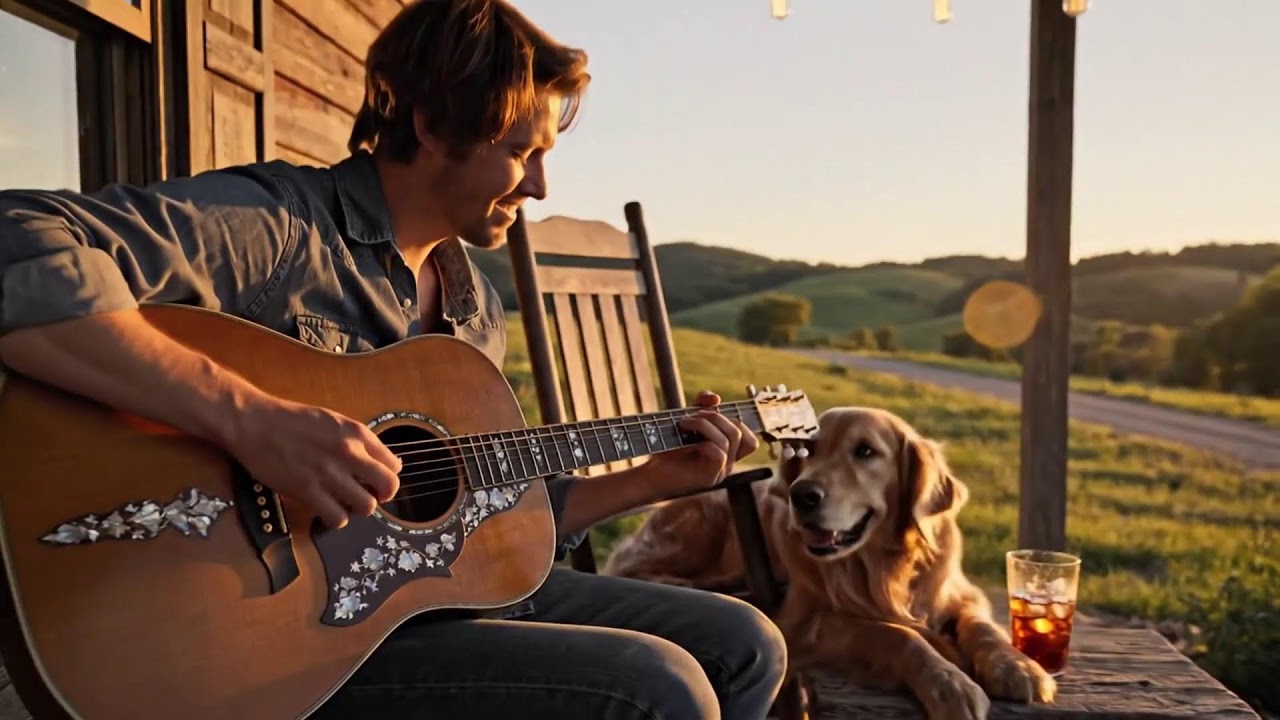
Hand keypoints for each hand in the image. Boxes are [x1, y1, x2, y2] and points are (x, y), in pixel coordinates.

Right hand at [227, 394, 402, 529]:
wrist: (254, 423)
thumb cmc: (291, 420)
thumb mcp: (333, 421)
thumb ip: (357, 440)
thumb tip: (381, 461)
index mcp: (357, 433)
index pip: (394, 465)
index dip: (386, 477)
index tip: (375, 481)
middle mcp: (348, 453)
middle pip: (388, 487)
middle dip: (381, 496)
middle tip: (367, 496)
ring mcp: (328, 473)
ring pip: (366, 506)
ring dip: (358, 509)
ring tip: (344, 503)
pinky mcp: (307, 491)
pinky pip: (337, 517)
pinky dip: (336, 519)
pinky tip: (327, 511)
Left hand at [645, 390, 758, 493]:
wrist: (650, 473)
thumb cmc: (667, 449)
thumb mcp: (687, 421)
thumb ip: (701, 407)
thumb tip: (716, 398)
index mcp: (726, 452)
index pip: (749, 439)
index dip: (736, 420)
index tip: (711, 411)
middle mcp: (727, 463)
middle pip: (738, 432)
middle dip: (715, 416)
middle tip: (692, 416)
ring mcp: (720, 472)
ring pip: (728, 440)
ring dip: (705, 425)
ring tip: (684, 423)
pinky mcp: (709, 478)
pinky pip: (719, 454)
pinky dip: (703, 441)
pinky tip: (685, 441)